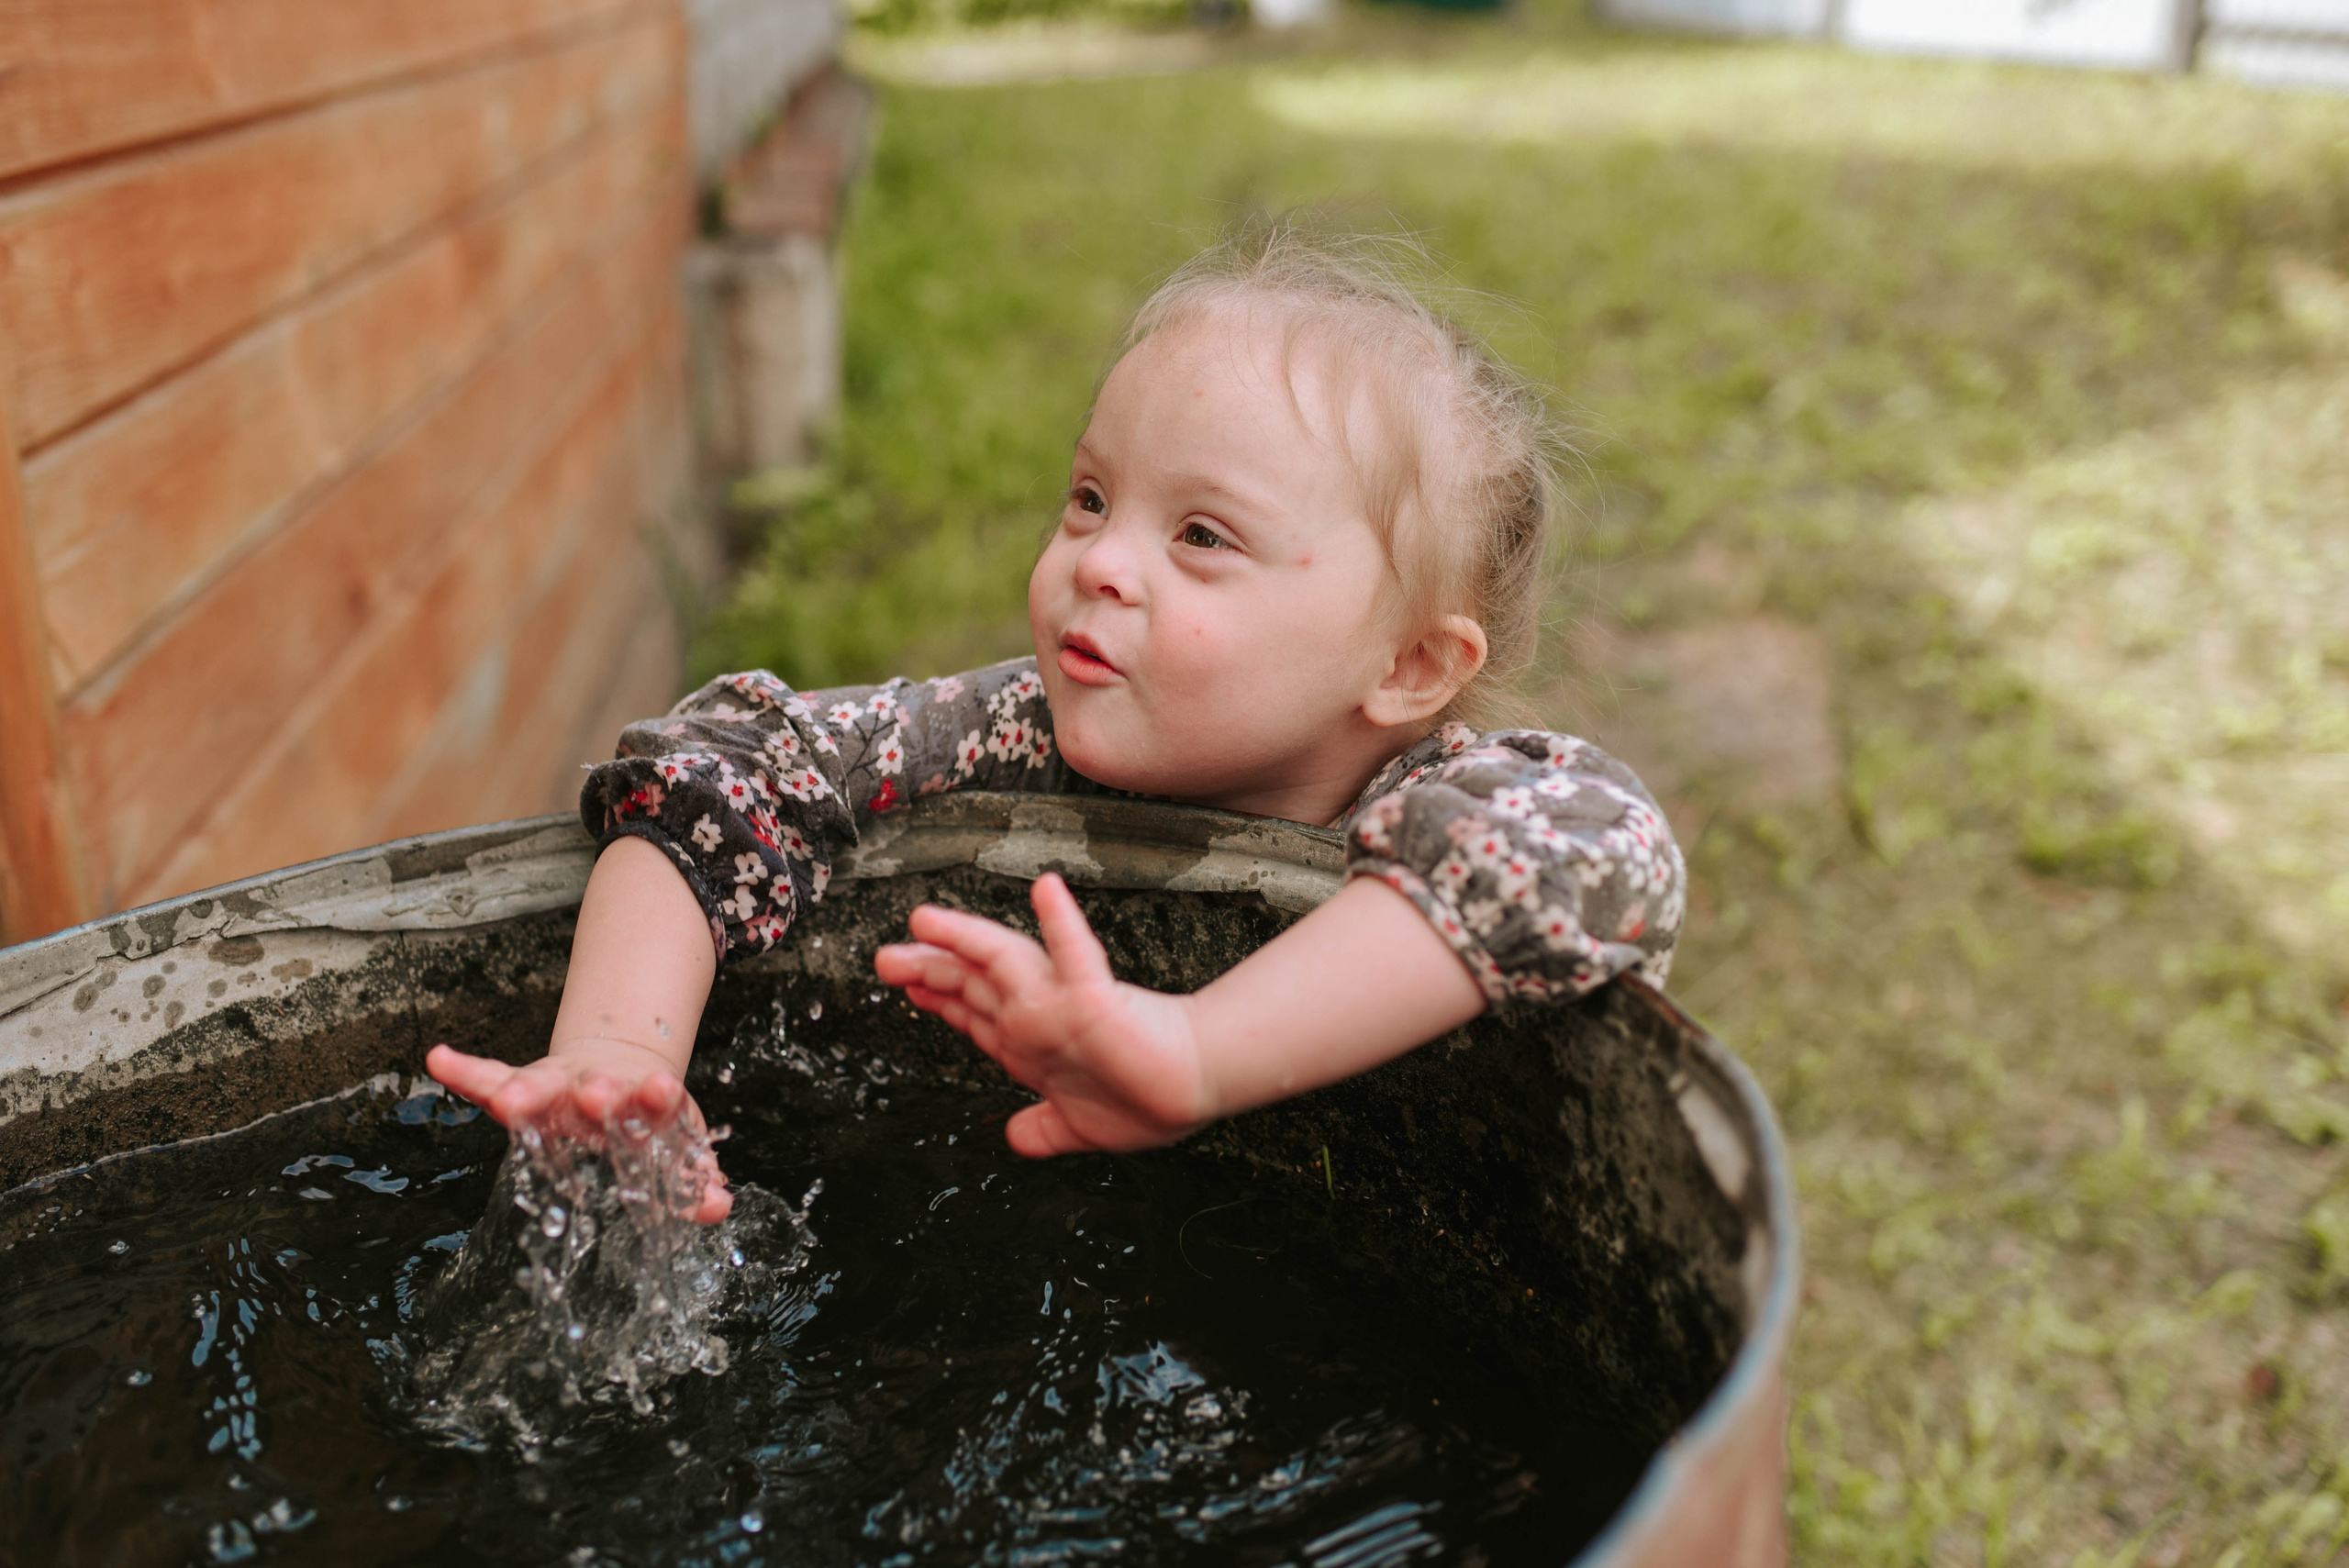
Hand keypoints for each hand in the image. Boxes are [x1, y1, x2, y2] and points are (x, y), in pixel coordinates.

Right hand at [425, 1039, 732, 1222]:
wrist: (618, 1073)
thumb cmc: (641, 1117)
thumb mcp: (676, 1137)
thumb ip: (694, 1175)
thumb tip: (720, 1207)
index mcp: (637, 1107)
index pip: (649, 1106)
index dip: (657, 1101)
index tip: (663, 1090)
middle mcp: (596, 1093)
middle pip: (596, 1093)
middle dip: (598, 1095)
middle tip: (597, 1092)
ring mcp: (558, 1090)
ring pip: (542, 1087)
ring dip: (527, 1093)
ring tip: (508, 1098)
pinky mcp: (523, 1086)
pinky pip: (486, 1078)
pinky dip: (463, 1071)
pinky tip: (438, 1059)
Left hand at [874, 874, 1210, 1156]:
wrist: (1192, 1089)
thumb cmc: (1146, 1099)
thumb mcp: (1078, 1127)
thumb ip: (1043, 1128)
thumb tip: (1014, 1136)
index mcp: (1029, 1042)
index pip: (971, 1014)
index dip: (936, 998)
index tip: (904, 984)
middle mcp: (1038, 1014)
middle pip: (971, 984)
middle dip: (926, 968)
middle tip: (884, 958)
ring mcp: (1062, 1002)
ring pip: (1001, 961)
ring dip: (962, 939)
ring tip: (923, 921)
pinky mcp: (1096, 997)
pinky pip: (1074, 954)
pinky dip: (1060, 921)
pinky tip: (1046, 890)